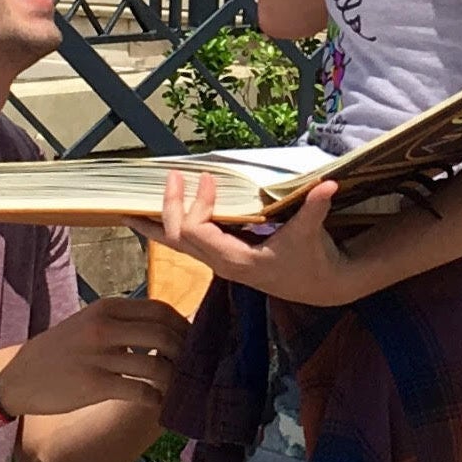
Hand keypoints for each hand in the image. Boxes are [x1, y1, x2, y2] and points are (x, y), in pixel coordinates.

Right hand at [0, 297, 187, 417]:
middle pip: (164, 335)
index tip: (193, 342)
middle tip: (193, 369)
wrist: (18, 376)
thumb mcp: (88, 324)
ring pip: (156, 365)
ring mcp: (98, 357)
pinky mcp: (93, 385)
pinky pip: (139, 392)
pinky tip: (158, 406)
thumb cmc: (59, 351)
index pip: (160, 310)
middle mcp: (104, 328)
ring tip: (178, 389)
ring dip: (174, 380)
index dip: (184, 326)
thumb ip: (122, 323)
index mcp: (106, 308)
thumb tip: (165, 331)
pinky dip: (156, 400)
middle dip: (186, 353)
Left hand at [130, 172, 361, 307]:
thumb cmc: (313, 260)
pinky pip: (188, 240)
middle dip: (167, 207)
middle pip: (177, 237)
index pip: (197, 231)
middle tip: (172, 176)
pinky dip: (172, 226)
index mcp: (235, 259)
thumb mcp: (312, 234)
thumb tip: (328, 184)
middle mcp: (220, 262)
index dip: (197, 204)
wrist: (319, 285)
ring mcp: (218, 260)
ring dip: (158, 222)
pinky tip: (160, 213)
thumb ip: (315, 209)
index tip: (207, 179)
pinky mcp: (223, 255)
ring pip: (176, 243)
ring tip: (133, 208)